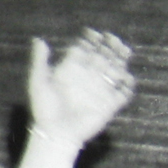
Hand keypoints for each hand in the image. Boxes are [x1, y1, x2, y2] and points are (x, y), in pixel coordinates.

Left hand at [26, 29, 135, 149]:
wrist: (56, 134)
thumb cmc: (44, 109)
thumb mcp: (39, 83)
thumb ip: (40, 61)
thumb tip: (38, 39)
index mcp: (71, 71)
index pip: (85, 51)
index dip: (90, 41)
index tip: (94, 34)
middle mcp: (87, 78)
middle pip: (103, 57)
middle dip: (110, 46)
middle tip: (112, 38)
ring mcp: (99, 90)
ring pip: (116, 70)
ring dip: (121, 60)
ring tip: (124, 50)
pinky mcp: (110, 105)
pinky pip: (124, 93)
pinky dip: (128, 85)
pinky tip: (127, 78)